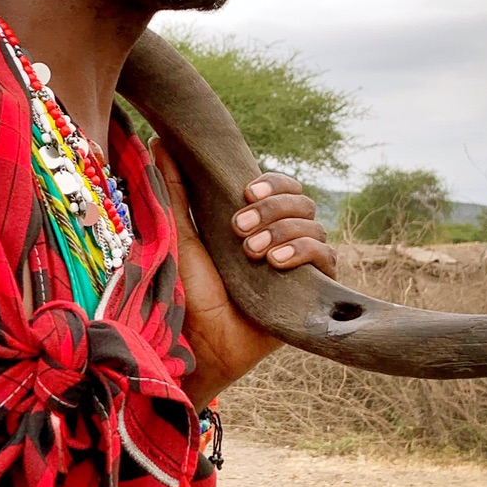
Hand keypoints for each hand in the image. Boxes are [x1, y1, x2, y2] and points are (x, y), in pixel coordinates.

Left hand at [151, 142, 334, 409]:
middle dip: (274, 208)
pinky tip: (276, 263)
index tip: (245, 192)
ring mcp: (299, 264)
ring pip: (314, 225)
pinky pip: (326, 257)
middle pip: (302, 201)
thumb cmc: (190, 292)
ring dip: (284, 231)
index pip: (282, 186)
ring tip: (252, 252)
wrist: (201, 344)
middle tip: (240, 227)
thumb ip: (175, 189)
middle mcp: (281, 238)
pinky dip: (304, 252)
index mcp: (256, 221)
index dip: (272, 183)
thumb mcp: (181, 235)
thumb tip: (160, 142)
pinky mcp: (312, 289)